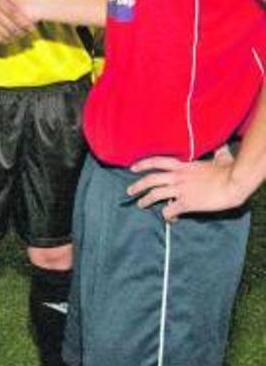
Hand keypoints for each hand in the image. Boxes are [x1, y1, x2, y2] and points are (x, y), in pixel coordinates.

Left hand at [127, 147, 246, 221]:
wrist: (235, 182)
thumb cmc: (230, 170)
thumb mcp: (221, 157)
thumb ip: (217, 152)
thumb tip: (221, 145)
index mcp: (184, 166)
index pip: (158, 162)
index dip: (143, 164)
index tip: (132, 168)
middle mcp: (178, 177)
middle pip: (150, 179)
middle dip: (137, 186)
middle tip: (129, 191)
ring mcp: (180, 190)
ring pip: (154, 194)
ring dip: (145, 201)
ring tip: (141, 205)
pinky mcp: (186, 203)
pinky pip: (169, 211)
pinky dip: (167, 216)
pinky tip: (171, 219)